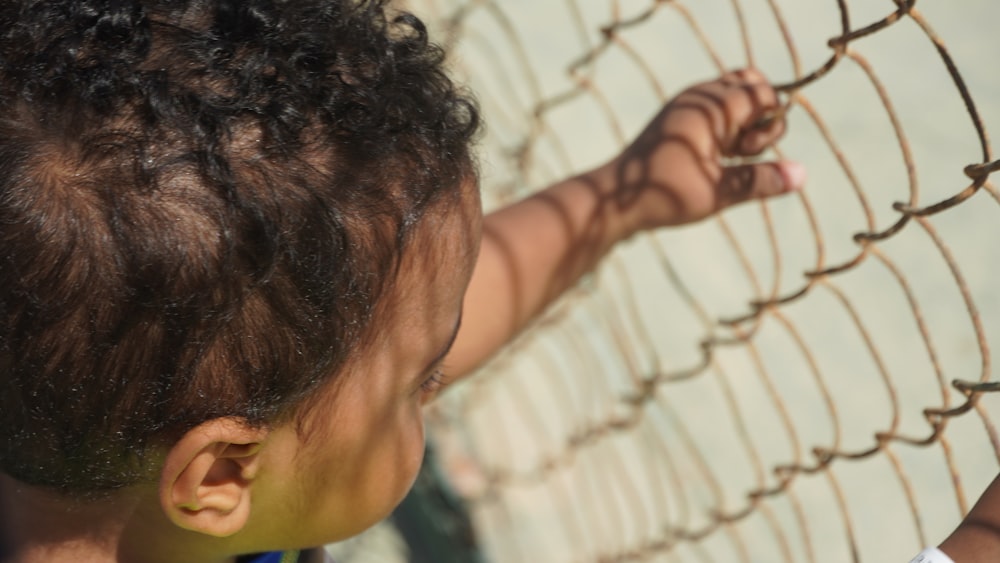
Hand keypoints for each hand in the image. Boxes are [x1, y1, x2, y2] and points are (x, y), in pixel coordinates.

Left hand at [597, 68, 804, 232]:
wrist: (613, 200)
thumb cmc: (663, 195)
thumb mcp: (717, 193)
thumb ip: (760, 181)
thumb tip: (802, 174)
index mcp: (709, 108)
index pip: (763, 91)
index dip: (771, 122)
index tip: (748, 154)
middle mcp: (698, 99)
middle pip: (751, 84)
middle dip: (760, 117)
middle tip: (740, 152)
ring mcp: (686, 107)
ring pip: (734, 98)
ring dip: (743, 125)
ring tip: (725, 159)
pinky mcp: (679, 119)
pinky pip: (716, 110)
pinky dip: (725, 130)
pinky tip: (713, 159)